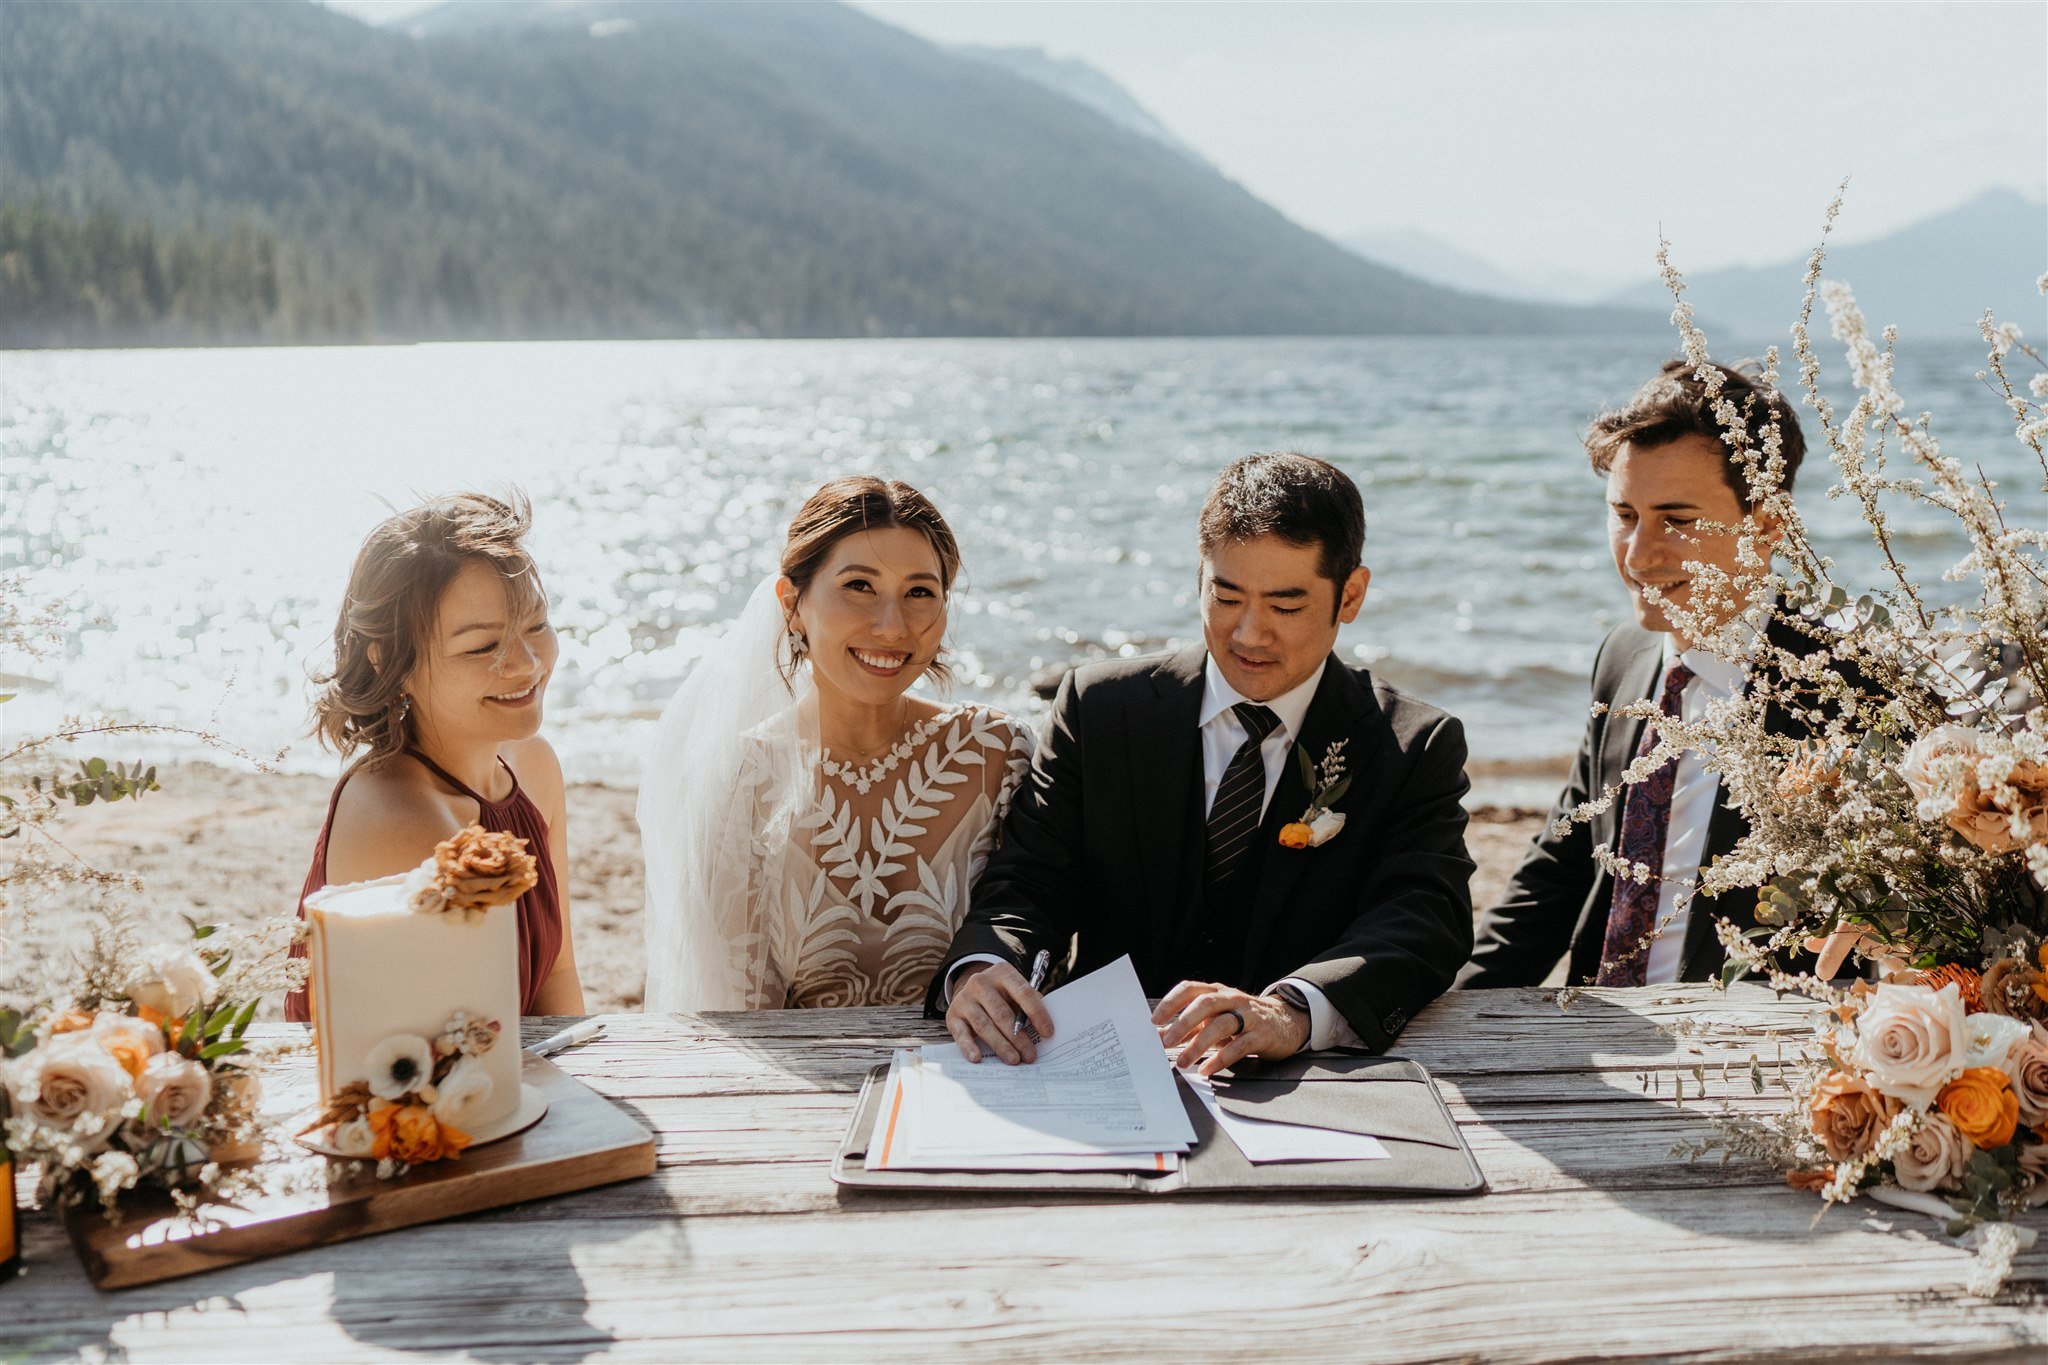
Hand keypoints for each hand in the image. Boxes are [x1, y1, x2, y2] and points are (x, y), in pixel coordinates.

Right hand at [945, 961, 1053, 1064]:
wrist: (971, 990)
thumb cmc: (1002, 995)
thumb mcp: (1015, 992)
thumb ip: (1028, 1006)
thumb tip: (1043, 1031)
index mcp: (1002, 972)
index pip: (1023, 992)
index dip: (1037, 1013)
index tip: (1048, 1033)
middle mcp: (980, 982)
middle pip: (1002, 1013)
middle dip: (1018, 1037)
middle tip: (1030, 1055)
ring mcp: (964, 998)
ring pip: (984, 1025)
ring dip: (1001, 1045)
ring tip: (1013, 1059)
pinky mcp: (952, 1014)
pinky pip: (961, 1033)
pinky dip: (969, 1047)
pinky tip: (977, 1058)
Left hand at [1152, 980, 1309, 1077]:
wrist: (1284, 1022)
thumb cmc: (1242, 1019)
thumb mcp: (1215, 1018)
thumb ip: (1190, 1027)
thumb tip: (1161, 1037)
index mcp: (1216, 992)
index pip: (1190, 989)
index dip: (1171, 1002)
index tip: (1154, 1020)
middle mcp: (1231, 999)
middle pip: (1205, 1004)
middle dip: (1183, 1023)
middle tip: (1166, 1042)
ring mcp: (1248, 1015)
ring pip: (1221, 1025)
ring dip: (1199, 1044)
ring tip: (1183, 1062)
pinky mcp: (1261, 1034)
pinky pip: (1239, 1046)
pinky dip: (1221, 1059)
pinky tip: (1207, 1069)